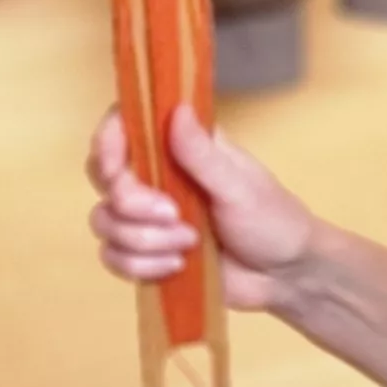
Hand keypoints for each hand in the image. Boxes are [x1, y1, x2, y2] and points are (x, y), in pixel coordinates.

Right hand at [85, 105, 321, 312]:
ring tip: (189, 245)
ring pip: (104, 221)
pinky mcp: (145, 252)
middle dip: (130, 203)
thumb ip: (203, 155)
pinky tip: (178, 267)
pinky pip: (113, 257)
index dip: (107, 144)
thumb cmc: (272, 221)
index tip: (116, 169)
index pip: (122, 127)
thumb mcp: (241, 187)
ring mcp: (147, 216)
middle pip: (103, 176)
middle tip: (174, 215)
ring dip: (144, 239)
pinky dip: (141, 266)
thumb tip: (178, 110)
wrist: (283, 276)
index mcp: (178, 146)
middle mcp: (156, 175)